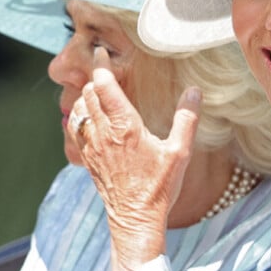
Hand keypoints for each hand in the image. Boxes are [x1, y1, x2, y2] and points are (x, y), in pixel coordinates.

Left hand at [71, 46, 200, 270]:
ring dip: (86, 96)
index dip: (101, 65)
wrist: (136, 219)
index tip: (101, 51)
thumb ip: (188, 118)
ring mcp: (92, 148)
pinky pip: (76, 129)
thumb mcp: (180, 151)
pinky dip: (80, 115)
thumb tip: (194, 91)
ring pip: (79, 111)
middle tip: (103, 67)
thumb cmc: (160, 186)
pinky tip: (91, 117)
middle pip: (88, 94)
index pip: (105, 86)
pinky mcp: (88, 160)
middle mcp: (103, 133)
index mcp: (125, 126)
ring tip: (98, 88)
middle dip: (94, 77)